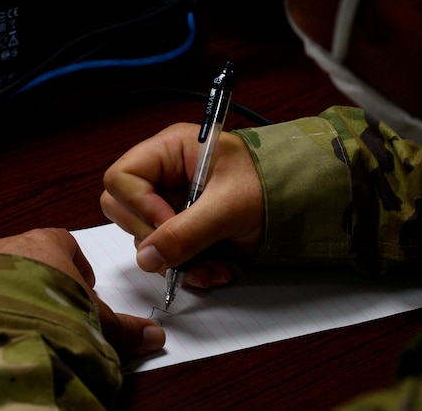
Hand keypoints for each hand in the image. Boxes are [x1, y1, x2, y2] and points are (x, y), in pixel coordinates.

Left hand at [0, 228, 164, 356]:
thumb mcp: (96, 321)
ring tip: (16, 322)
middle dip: (38, 278)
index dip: (75, 263)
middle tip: (50, 307)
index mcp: (45, 243)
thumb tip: (154, 337)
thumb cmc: (46, 308)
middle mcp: (6, 245)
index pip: (64, 241)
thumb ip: (124, 329)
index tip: (81, 283)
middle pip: (27, 255)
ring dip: (4, 291)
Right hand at [100, 123, 262, 287]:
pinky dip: (188, 269)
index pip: (122, 177)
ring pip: (145, 240)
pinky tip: (215, 271)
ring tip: (211, 267)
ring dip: (176, 262)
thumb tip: (147, 258)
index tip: (168, 222)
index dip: (138, 204)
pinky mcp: (182, 229)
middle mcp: (164, 175)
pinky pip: (166, 255)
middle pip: (124, 210)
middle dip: (155, 239)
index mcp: (171, 150)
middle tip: (185, 248)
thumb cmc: (268, 185)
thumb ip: (187, 231)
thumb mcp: (229, 206)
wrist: (300, 203)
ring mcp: (171, 203)